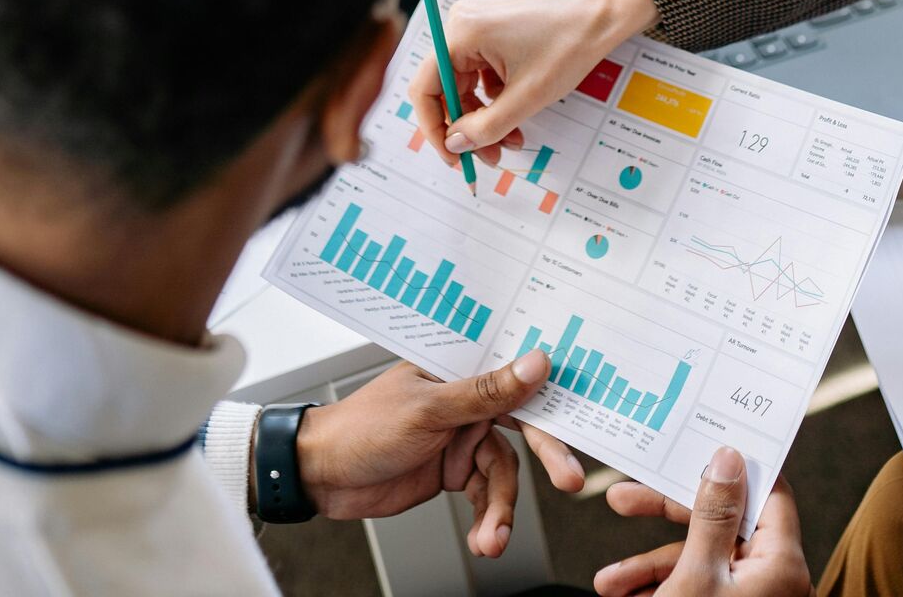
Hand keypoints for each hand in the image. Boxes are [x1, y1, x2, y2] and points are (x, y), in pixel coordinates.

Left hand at [293, 350, 586, 555]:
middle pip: (522, 427)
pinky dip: (487, 519)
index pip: (518, 375)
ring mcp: (461, 437)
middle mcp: (467, 400)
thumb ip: (485, 391)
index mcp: (460, 368)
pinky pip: (485, 495)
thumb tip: (535, 363)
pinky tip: (483, 540)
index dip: (553, 395)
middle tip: (569, 480)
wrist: (319, 475)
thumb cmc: (360, 428)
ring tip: (493, 538)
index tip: (583, 418)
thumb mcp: (428, 410)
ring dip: (502, 508)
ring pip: (504, 471)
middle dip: (546, 456)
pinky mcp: (454, 470)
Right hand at [409, 0, 655, 167]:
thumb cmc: (568, 46)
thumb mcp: (526, 98)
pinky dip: (496, 100)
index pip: (425, 88)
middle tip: (489, 157)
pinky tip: (517, 116)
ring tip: (512, 141)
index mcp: (461, 34)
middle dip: (468, 127)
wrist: (602, 18)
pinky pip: (481, 75)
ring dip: (485, 118)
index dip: (435, 128)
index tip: (453, 156)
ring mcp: (476, 29)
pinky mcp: (492, 35)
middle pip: (446, 90)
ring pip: (466, 86)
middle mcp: (461, 26)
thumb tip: (454, 145)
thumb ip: (485, 127)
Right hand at [593, 446, 809, 596]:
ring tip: (608, 582)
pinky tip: (624, 596)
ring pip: (702, 559)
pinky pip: (699, 587)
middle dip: (664, 517)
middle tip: (621, 500)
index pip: (770, 491)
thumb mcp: (696, 574)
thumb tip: (729, 457)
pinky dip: (661, 588)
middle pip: (723, 522)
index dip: (736, 464)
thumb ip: (711, 513)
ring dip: (649, 564)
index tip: (700, 443)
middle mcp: (774, 579)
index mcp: (782, 564)